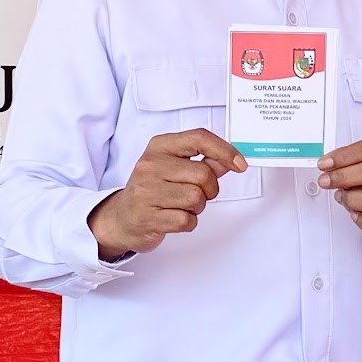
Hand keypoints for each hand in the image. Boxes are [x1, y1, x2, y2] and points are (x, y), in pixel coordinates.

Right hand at [89, 129, 247, 258]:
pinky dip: (188, 222)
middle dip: (210, 189)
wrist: (121, 218)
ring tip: (181, 206)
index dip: (225, 151)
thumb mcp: (173, 167)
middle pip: (203, 174)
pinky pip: (187, 220)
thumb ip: (203, 161)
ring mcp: (146, 191)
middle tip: (198, 194)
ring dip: (198, 207)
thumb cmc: (153, 189)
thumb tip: (232, 159)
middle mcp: (150, 165)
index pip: (199, 138)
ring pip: (196, 198)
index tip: (240, 164)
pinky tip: (173, 218)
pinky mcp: (147, 217)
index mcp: (159, 146)